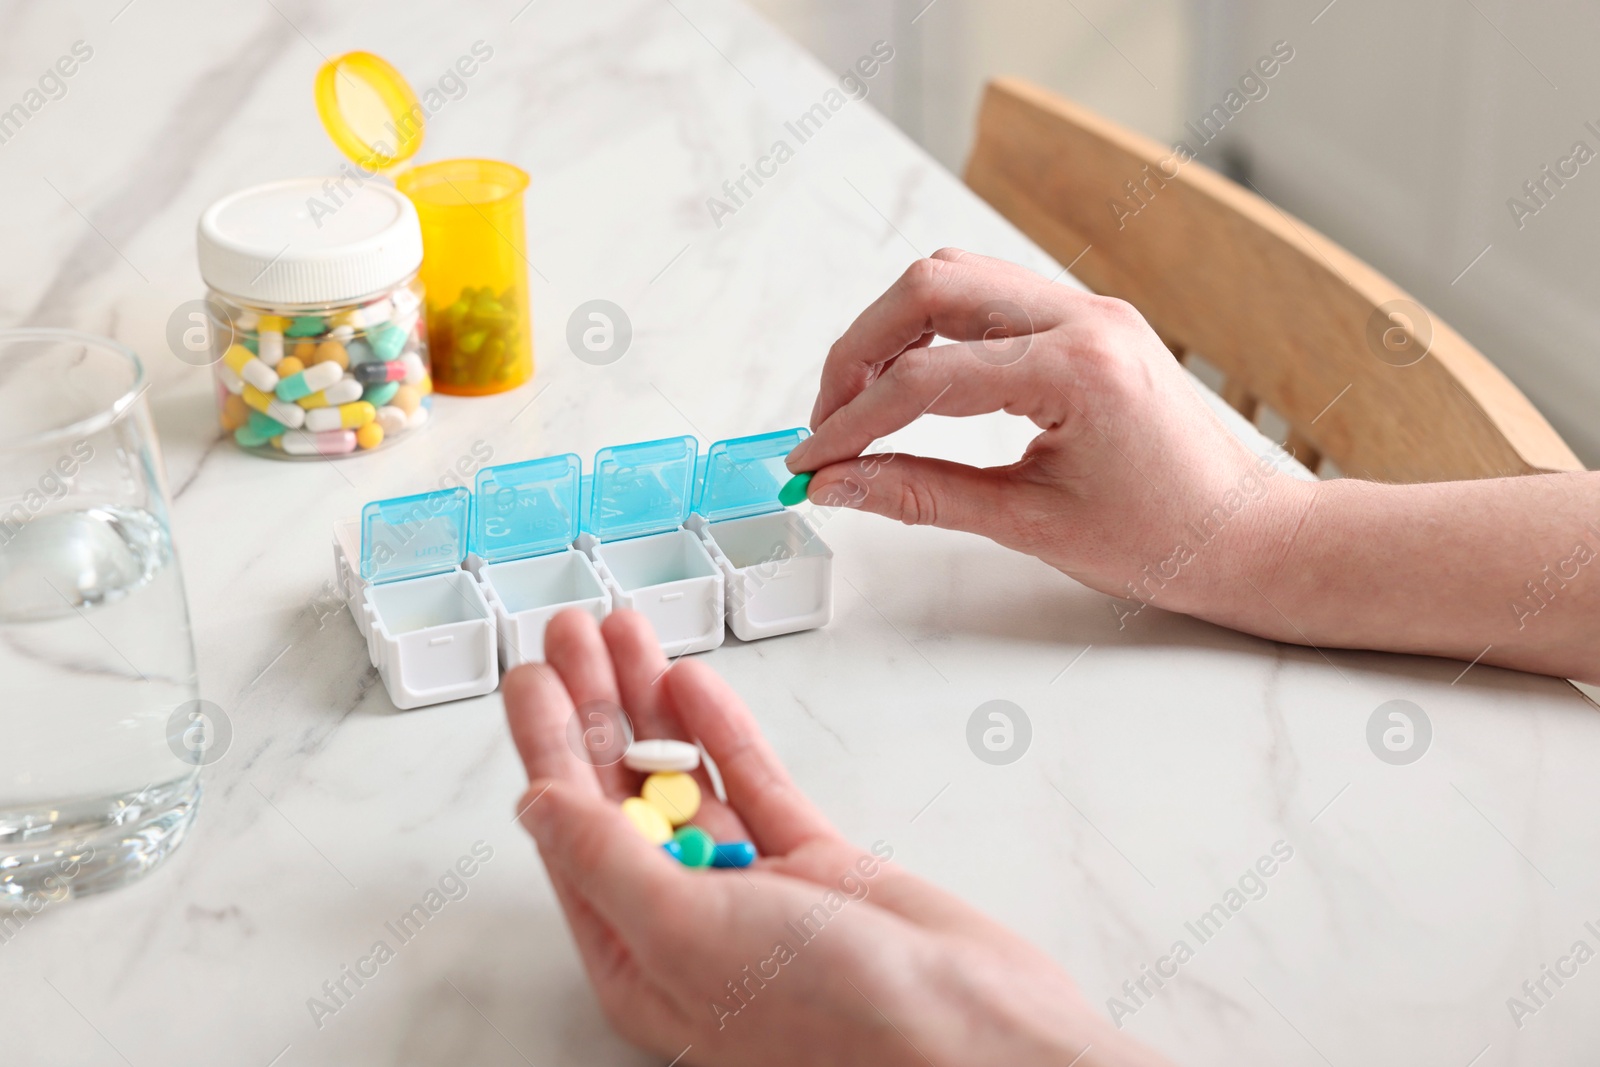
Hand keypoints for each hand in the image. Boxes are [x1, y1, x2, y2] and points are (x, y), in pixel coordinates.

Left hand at [504, 608, 1170, 1066]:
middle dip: (595, 710)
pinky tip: (691, 681)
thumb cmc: (833, 1018)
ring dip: (651, 703)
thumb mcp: (688, 935)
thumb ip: (608, 863)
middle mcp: (689, 921)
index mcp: (640, 961)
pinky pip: (752, 781)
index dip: (547, 749)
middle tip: (568, 635)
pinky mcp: (816, 862)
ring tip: (623, 631)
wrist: (968, 1032)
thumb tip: (537, 806)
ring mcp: (755, 887)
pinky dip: (720, 729)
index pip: (573, 835)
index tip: (529, 681)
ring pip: (686, 776)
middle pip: (623, 795)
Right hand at [785, 248, 1312, 619]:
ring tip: (862, 402)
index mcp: (1077, 370)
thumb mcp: (1029, 524)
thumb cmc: (1164, 541)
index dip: (850, 421)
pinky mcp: (1088, 320)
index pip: (925, 377)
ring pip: (957, 276)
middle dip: (858, 352)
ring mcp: (1089, 309)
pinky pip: (991, 296)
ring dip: (893, 329)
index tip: (810, 463)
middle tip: (827, 423)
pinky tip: (914, 382)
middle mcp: (1084, 317)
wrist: (1246, 536)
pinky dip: (936, 329)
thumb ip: (921, 495)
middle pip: (930, 288)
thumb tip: (839, 483)